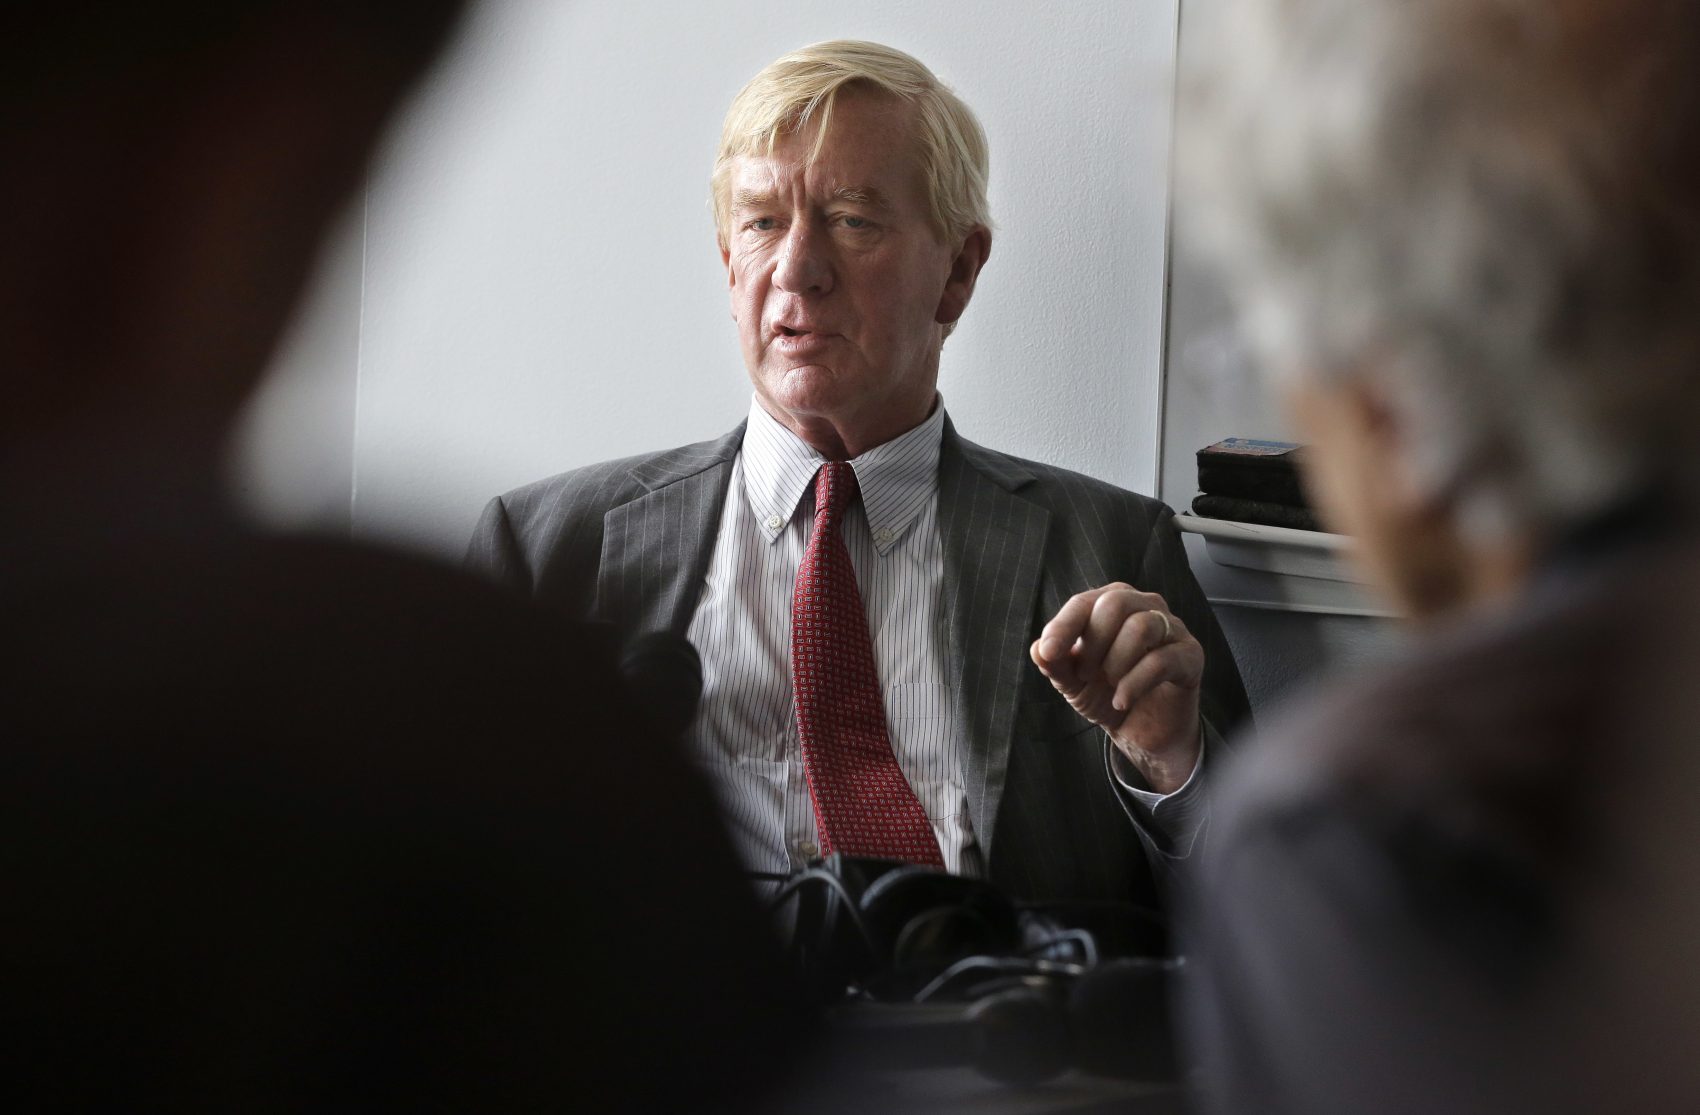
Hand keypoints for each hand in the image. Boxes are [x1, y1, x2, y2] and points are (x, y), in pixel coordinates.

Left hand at [1030, 583, 1203, 793]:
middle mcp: (1145, 606)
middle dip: (1094, 642)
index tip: (1049, 653)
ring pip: (1142, 627)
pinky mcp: (1190, 656)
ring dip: (1116, 662)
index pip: (1084, 602)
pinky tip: (1122, 701)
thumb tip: (1038, 649)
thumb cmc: (1107, 693)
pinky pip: (1162, 660)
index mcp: (1112, 604)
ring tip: (1109, 684)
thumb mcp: (1073, 681)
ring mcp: (1172, 629)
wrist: (1142, 730)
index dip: (1063, 626)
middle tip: (1086, 673)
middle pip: (1116, 602)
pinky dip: (1135, 683)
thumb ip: (1056, 664)